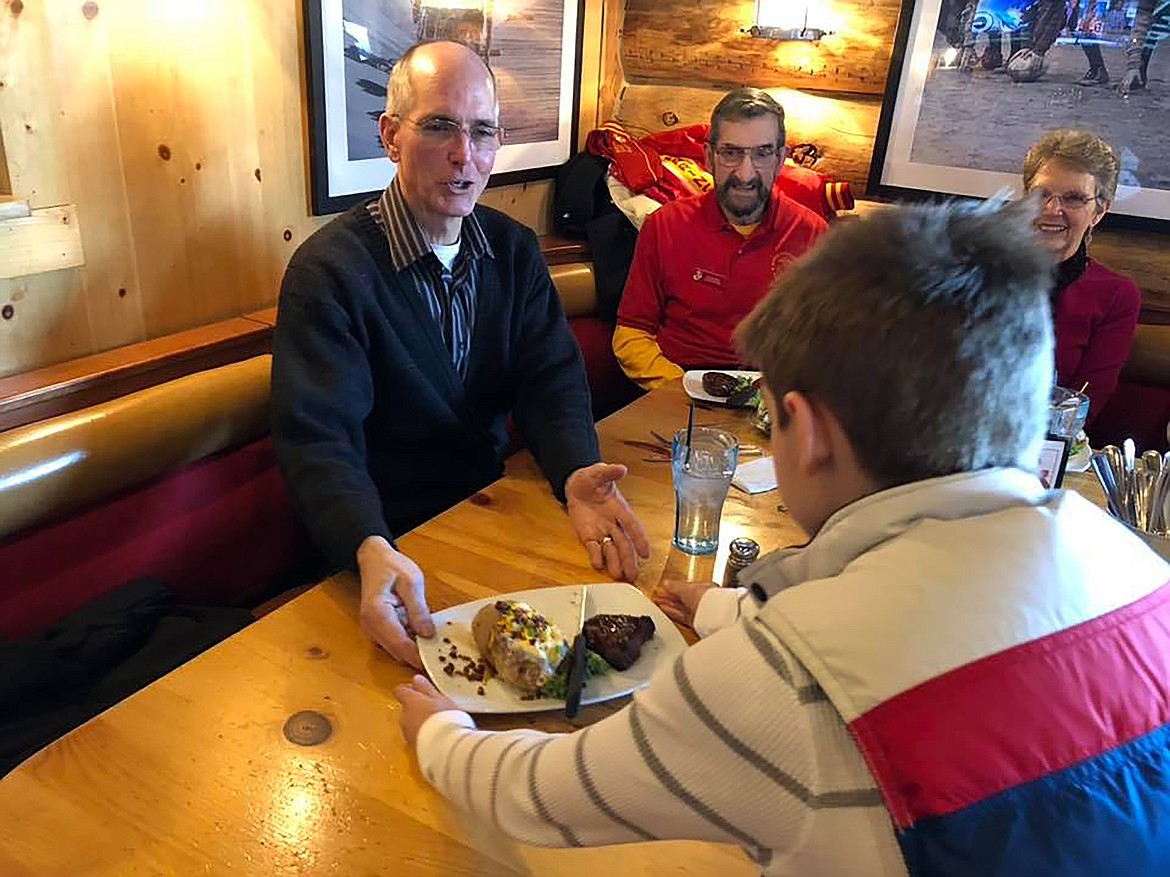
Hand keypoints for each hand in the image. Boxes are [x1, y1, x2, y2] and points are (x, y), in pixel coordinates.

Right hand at [357, 536, 433, 668]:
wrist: (374, 559)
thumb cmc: (392, 566)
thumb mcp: (411, 582)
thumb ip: (419, 609)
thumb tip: (427, 634)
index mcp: (377, 613)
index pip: (400, 644)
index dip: (419, 656)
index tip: (438, 664)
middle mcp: (371, 626)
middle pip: (397, 651)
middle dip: (419, 656)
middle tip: (444, 659)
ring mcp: (373, 630)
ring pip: (397, 649)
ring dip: (415, 650)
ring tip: (439, 649)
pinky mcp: (379, 629)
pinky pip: (396, 641)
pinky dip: (410, 642)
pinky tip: (426, 637)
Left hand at [394, 674, 458, 747]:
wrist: (444, 746)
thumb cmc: (444, 716)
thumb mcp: (440, 698)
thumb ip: (426, 688)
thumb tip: (416, 679)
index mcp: (410, 701)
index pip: (400, 690)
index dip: (407, 689)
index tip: (418, 689)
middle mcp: (404, 716)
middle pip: (406, 708)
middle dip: (416, 708)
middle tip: (433, 708)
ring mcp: (407, 733)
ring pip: (410, 723)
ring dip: (419, 722)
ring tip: (436, 724)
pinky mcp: (412, 746)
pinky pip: (415, 736)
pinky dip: (422, 734)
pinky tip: (436, 736)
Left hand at [565, 462, 650, 580]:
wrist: (576, 485)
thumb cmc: (591, 479)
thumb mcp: (599, 473)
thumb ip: (609, 472)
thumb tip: (621, 468)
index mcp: (620, 509)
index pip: (632, 526)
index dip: (640, 539)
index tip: (646, 553)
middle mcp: (614, 523)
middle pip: (624, 544)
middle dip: (629, 559)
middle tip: (634, 575)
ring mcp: (602, 531)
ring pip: (611, 550)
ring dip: (615, 562)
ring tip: (619, 575)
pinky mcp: (588, 536)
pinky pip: (593, 548)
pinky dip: (596, 556)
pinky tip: (598, 565)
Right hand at [652, 578, 716, 628]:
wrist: (716, 616)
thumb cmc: (708, 598)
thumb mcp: (687, 588)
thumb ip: (675, 586)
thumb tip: (666, 583)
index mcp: (706, 588)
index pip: (688, 587)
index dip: (675, 587)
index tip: (665, 587)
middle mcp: (705, 600)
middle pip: (684, 598)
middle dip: (671, 597)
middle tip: (659, 596)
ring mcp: (701, 613)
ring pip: (682, 608)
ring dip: (670, 605)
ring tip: (658, 603)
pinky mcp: (697, 624)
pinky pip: (682, 617)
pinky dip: (673, 613)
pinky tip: (665, 610)